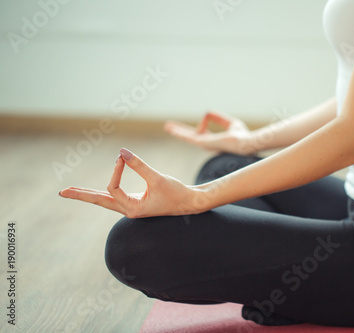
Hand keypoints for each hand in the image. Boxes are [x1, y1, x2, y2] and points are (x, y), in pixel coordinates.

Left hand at [59, 148, 205, 217]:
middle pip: (100, 201)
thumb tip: (121, 152)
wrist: (191, 202)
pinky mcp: (136, 203)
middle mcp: (129, 210)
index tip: (123, 158)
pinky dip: (102, 193)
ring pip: (105, 200)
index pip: (114, 188)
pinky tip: (95, 192)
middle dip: (81, 195)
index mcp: (133, 209)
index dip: (116, 171)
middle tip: (62, 192)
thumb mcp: (158, 178)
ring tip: (71, 191)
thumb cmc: (177, 192)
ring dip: (89, 194)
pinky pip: (114, 197)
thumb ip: (139, 165)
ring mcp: (131, 207)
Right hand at [164, 111, 256, 154]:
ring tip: (167, 126)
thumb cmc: (242, 135)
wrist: (245, 143)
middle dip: (179, 131)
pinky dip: (186, 129)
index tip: (188, 127)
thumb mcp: (230, 123)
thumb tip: (206, 112)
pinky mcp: (203, 143)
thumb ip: (218, 118)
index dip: (194, 129)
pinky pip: (190, 135)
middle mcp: (207, 144)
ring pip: (187, 137)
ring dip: (177, 131)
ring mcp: (204, 145)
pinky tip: (179, 127)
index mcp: (214, 140)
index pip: (200, 134)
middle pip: (190, 137)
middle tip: (168, 127)